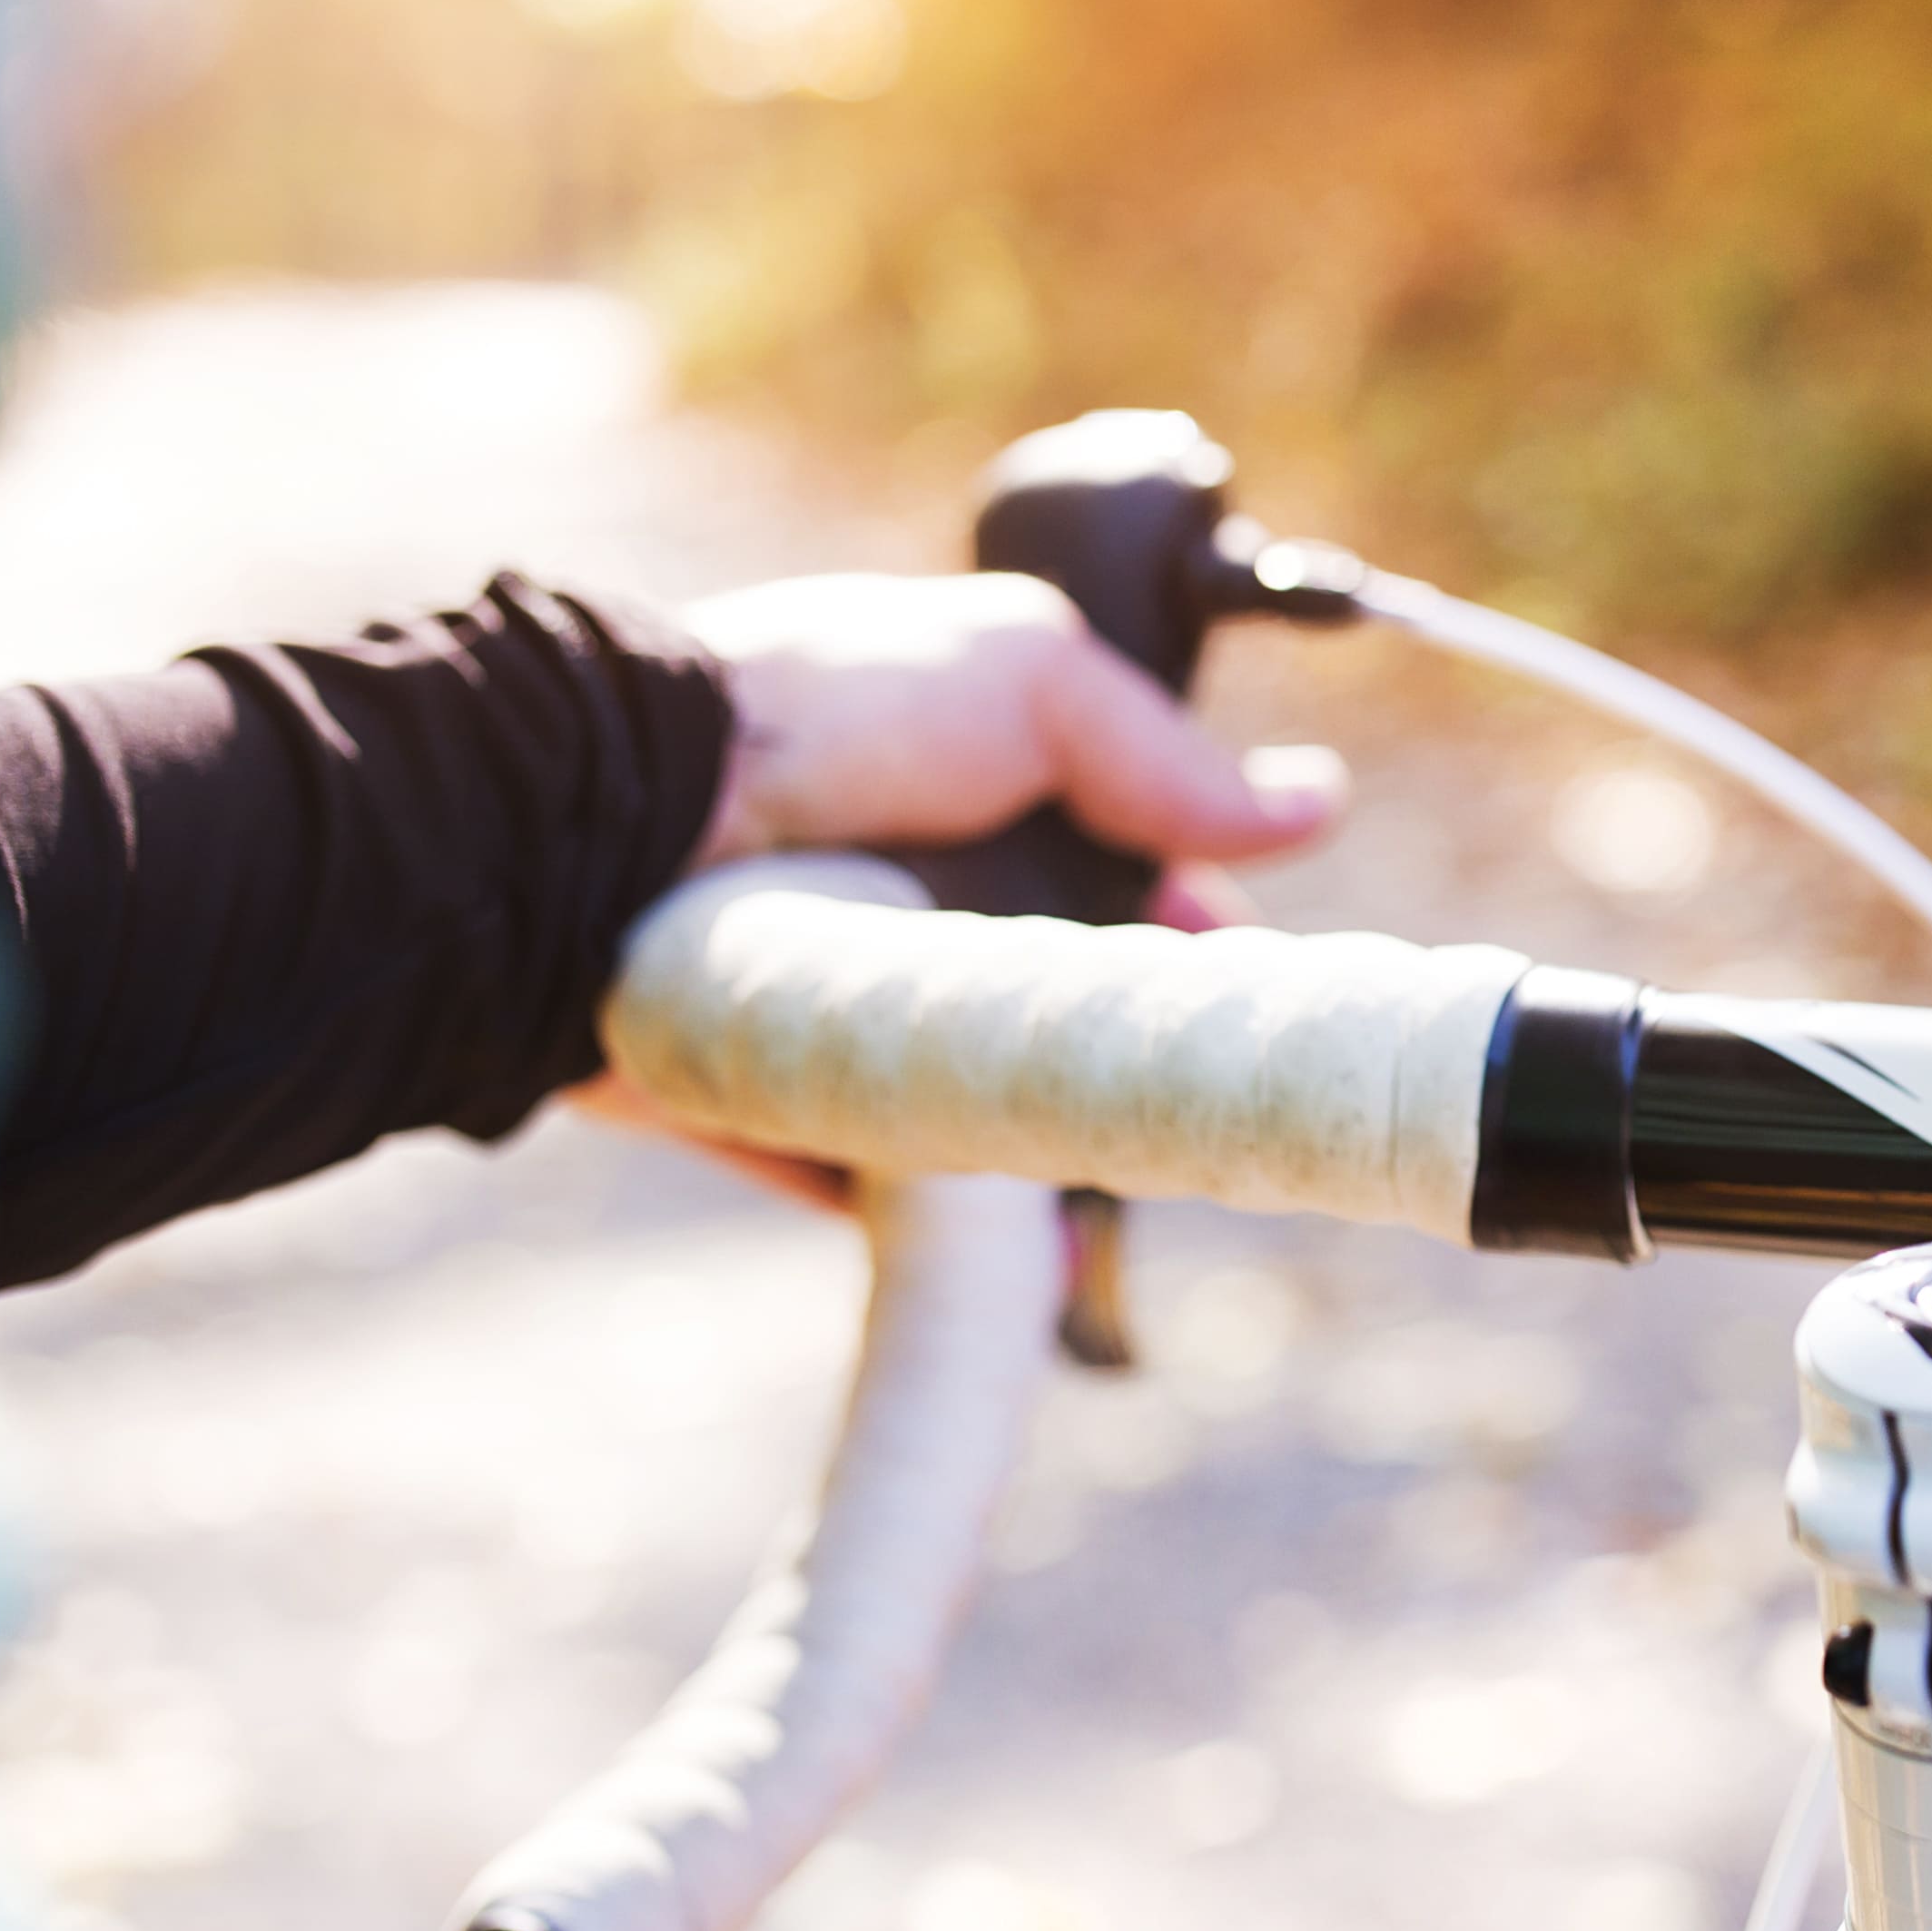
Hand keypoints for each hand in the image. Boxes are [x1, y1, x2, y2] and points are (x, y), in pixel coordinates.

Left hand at [575, 570, 1347, 1206]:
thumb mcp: (1020, 673)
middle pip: (1068, 1007)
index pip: (1120, 885)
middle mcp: (914, 910)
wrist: (614, 816)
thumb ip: (1159, 749)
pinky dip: (963, 1228)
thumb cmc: (823, 715)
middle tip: (1213, 1096)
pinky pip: (888, 1193)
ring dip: (1068, 1150)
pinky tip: (1040, 1257)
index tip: (1251, 978)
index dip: (1195, 933)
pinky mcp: (785, 1114)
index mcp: (972, 806)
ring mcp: (853, 1018)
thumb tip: (1317, 807)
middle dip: (1142, 1054)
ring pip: (995, 1108)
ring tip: (1143, 1186)